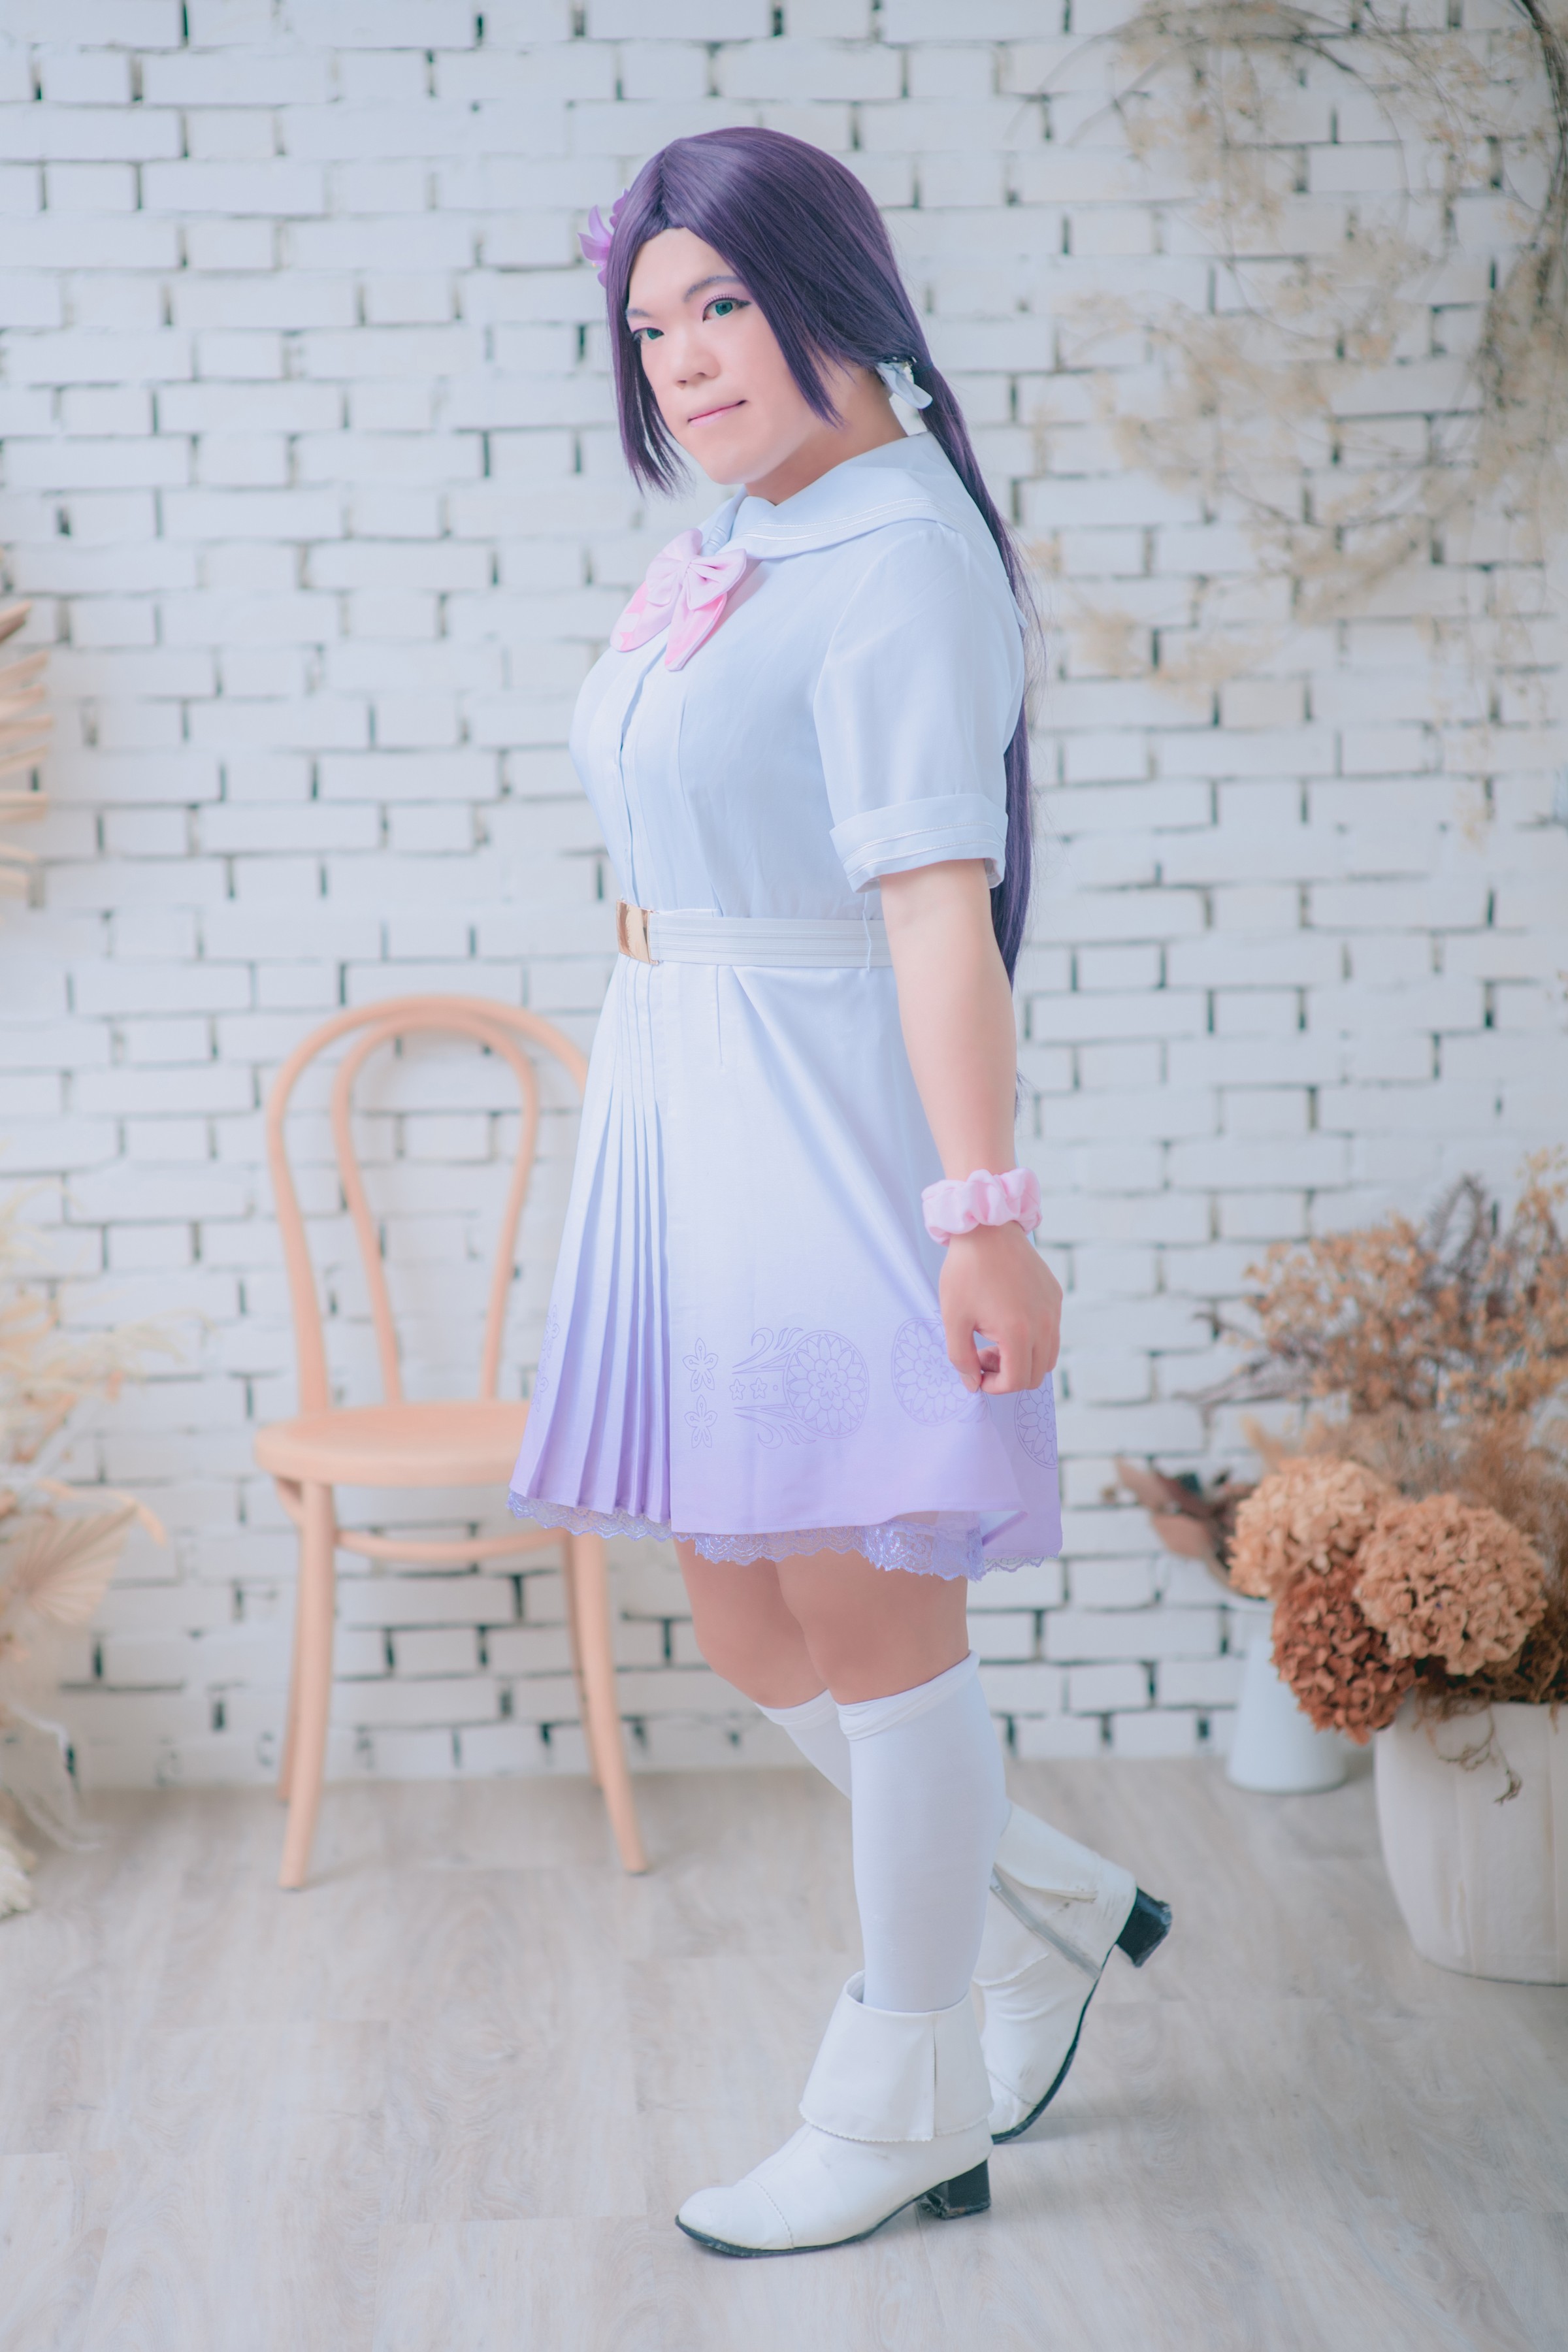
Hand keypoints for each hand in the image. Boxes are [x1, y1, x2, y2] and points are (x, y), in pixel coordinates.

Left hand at [939, 1223, 1061, 1395]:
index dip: (993, 1386)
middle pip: (1035, 1375)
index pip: (1015, 1381)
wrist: (986, 1228)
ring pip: (1048, 1356)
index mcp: (1018, 1332)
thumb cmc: (965, 1272)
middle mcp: (1044, 1324)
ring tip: (995, 1341)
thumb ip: (961, 1358)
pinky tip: (1007, 1320)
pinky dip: (1033, 1339)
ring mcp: (1053, 1310)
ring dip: (1023, 1360)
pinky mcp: (1055, 1296)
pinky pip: (1051, 1332)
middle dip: (1008, 1375)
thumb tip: (973, 1384)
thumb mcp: (953, 1318)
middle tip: (982, 1355)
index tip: (975, 1372)